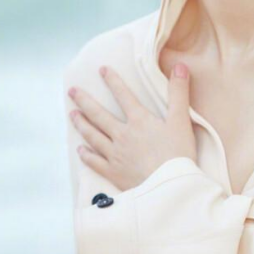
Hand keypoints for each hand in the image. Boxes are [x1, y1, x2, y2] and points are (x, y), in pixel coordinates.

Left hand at [68, 62, 196, 191]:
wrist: (169, 187)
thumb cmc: (178, 154)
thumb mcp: (181, 120)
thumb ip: (179, 92)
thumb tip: (180, 65)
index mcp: (139, 121)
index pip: (123, 96)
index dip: (113, 81)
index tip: (102, 69)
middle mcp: (122, 135)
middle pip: (99, 115)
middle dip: (84, 101)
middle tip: (72, 91)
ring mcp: (115, 154)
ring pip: (93, 136)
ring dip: (81, 124)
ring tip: (72, 114)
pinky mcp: (113, 172)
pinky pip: (94, 162)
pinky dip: (86, 155)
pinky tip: (80, 150)